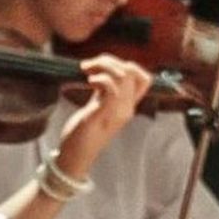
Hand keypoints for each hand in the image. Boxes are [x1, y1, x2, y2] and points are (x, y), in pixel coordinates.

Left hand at [57, 53, 153, 175]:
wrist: (75, 158)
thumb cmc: (82, 134)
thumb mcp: (96, 109)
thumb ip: (102, 94)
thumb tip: (98, 74)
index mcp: (127, 106)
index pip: (144, 79)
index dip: (127, 65)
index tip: (104, 66)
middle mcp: (126, 108)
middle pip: (133, 72)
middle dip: (111, 60)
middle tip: (90, 64)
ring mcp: (117, 111)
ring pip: (123, 76)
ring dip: (104, 65)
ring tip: (86, 69)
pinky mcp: (103, 114)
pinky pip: (111, 89)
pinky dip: (100, 78)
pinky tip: (88, 81)